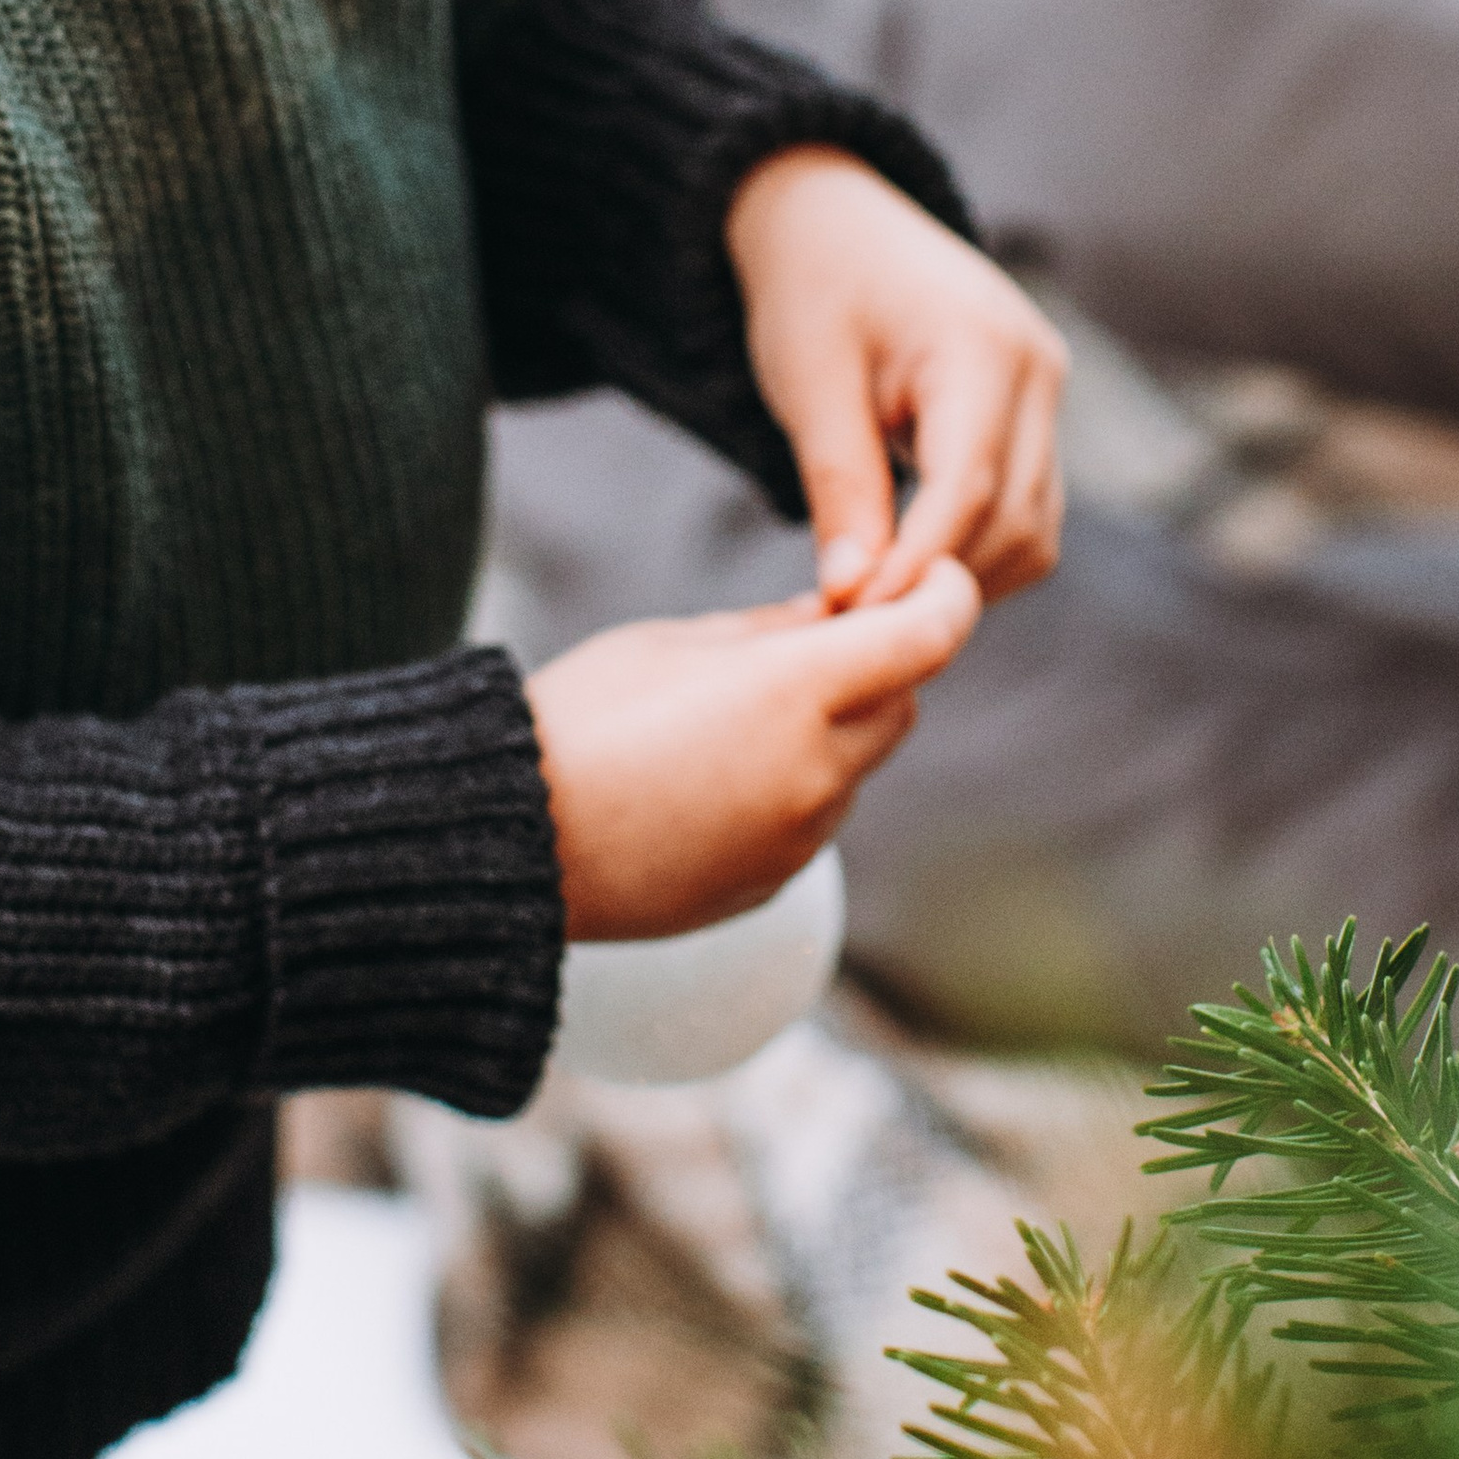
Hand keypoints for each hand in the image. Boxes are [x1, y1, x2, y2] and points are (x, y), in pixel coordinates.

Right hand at [526, 562, 980, 941]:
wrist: (514, 841)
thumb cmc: (578, 719)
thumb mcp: (673, 643)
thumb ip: (770, 630)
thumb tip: (837, 617)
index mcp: (791, 692)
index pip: (925, 637)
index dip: (945, 596)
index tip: (937, 575)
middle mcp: (814, 772)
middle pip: (901, 701)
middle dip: (880, 663)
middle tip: (822, 634)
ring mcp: (798, 838)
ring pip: (858, 765)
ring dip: (835, 729)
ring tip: (741, 712)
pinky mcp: (772, 883)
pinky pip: (814, 819)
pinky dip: (797, 785)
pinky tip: (717, 772)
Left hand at [727, 148, 1067, 609]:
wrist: (831, 216)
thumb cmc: (812, 285)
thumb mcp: (809, 382)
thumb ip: (840, 488)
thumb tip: (853, 594)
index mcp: (981, 345)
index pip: (967, 489)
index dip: (914, 566)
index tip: (853, 618)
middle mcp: (1038, 367)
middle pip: (1014, 519)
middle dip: (940, 582)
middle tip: (857, 626)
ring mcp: (1048, 388)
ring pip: (1035, 526)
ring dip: (965, 574)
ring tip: (878, 598)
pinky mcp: (1035, 409)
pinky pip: (1028, 504)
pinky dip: (977, 545)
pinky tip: (909, 560)